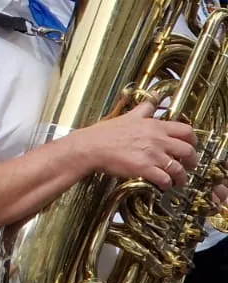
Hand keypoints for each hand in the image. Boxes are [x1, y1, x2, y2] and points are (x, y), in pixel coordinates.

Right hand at [77, 102, 196, 188]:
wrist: (90, 147)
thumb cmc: (105, 133)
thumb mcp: (128, 116)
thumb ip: (144, 108)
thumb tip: (154, 97)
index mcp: (155, 126)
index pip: (186, 131)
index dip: (193, 141)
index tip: (191, 146)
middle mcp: (157, 139)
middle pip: (188, 151)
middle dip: (192, 161)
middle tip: (190, 165)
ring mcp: (152, 154)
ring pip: (178, 168)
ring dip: (181, 177)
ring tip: (179, 181)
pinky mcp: (144, 168)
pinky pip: (165, 179)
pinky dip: (167, 184)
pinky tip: (164, 186)